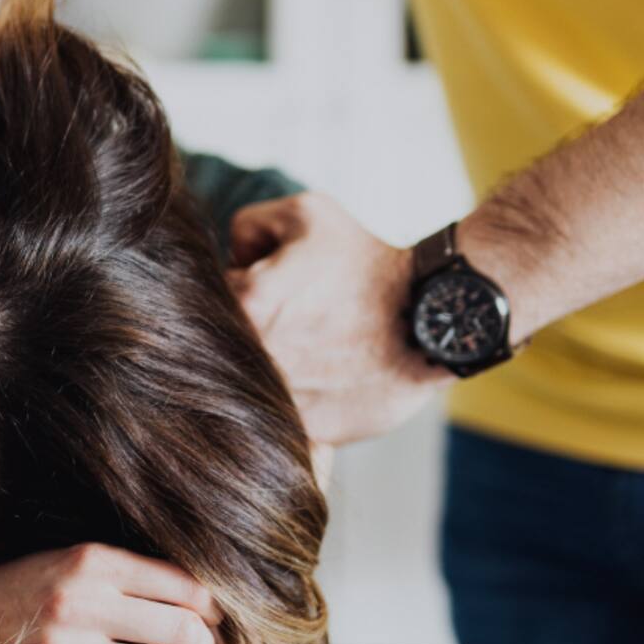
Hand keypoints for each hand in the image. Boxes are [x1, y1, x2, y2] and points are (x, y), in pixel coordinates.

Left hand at [227, 192, 449, 443]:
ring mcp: (280, 398)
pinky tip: (320, 379)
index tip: (272, 288)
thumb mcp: (307, 213)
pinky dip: (291, 401)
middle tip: (294, 318)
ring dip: (265, 368)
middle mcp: (254, 357)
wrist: (432, 319)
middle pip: (224, 345)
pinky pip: (278, 418)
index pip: (210, 296)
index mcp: (247, 303)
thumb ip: (248, 225)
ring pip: (249, 384)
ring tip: (311, 347)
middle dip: (250, 329)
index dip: (240, 287)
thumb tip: (231, 260)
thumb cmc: (369, 263)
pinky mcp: (306, 430)